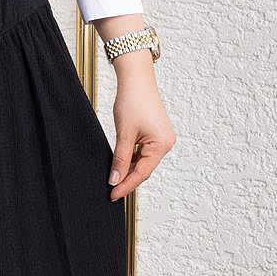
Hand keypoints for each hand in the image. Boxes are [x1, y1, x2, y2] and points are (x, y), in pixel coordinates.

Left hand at [106, 57, 175, 199]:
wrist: (136, 79)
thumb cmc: (133, 101)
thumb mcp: (124, 134)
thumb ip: (120, 159)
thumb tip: (115, 180)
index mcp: (161, 145)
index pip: (142, 173)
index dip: (126, 186)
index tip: (113, 196)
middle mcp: (165, 143)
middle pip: (144, 169)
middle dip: (127, 179)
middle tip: (111, 191)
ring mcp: (161, 139)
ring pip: (143, 161)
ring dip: (128, 169)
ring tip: (113, 179)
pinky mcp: (155, 134)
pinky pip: (143, 152)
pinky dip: (131, 159)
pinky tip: (120, 164)